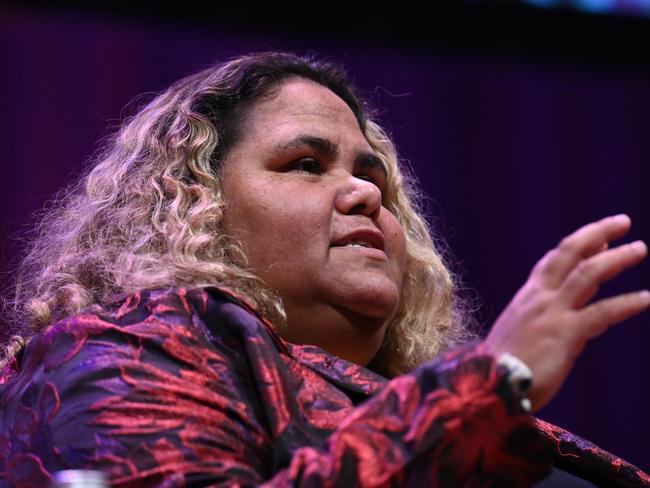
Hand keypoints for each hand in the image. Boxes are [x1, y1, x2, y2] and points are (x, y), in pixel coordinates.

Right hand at [484, 214, 648, 412]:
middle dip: (596, 233)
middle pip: (568, 253)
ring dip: (617, 258)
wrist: (488, 386)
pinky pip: (602, 312)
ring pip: (588, 273)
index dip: (579, 245)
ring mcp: (552, 313)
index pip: (553, 262)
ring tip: (640, 249)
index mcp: (526, 298)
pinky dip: (627, 303)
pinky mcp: (565, 333)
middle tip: (622, 222)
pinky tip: (646, 298)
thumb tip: (562, 316)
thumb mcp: (518, 333)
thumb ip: (540, 319)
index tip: (600, 238)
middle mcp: (538, 297)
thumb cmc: (501, 368)